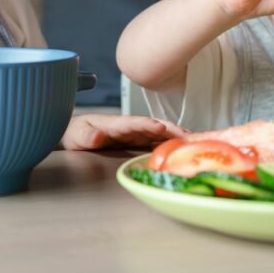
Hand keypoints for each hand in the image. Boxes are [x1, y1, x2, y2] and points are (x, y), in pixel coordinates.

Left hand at [61, 114, 188, 150]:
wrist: (76, 135)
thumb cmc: (76, 133)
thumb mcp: (77, 136)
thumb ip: (86, 137)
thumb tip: (97, 138)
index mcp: (115, 124)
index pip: (134, 123)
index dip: (147, 124)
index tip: (160, 127)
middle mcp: (130, 127)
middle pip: (154, 126)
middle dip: (171, 130)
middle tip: (190, 137)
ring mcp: (136, 134)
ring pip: (160, 133)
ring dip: (177, 136)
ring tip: (196, 143)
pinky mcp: (139, 141)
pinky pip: (158, 142)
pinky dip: (173, 144)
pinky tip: (186, 150)